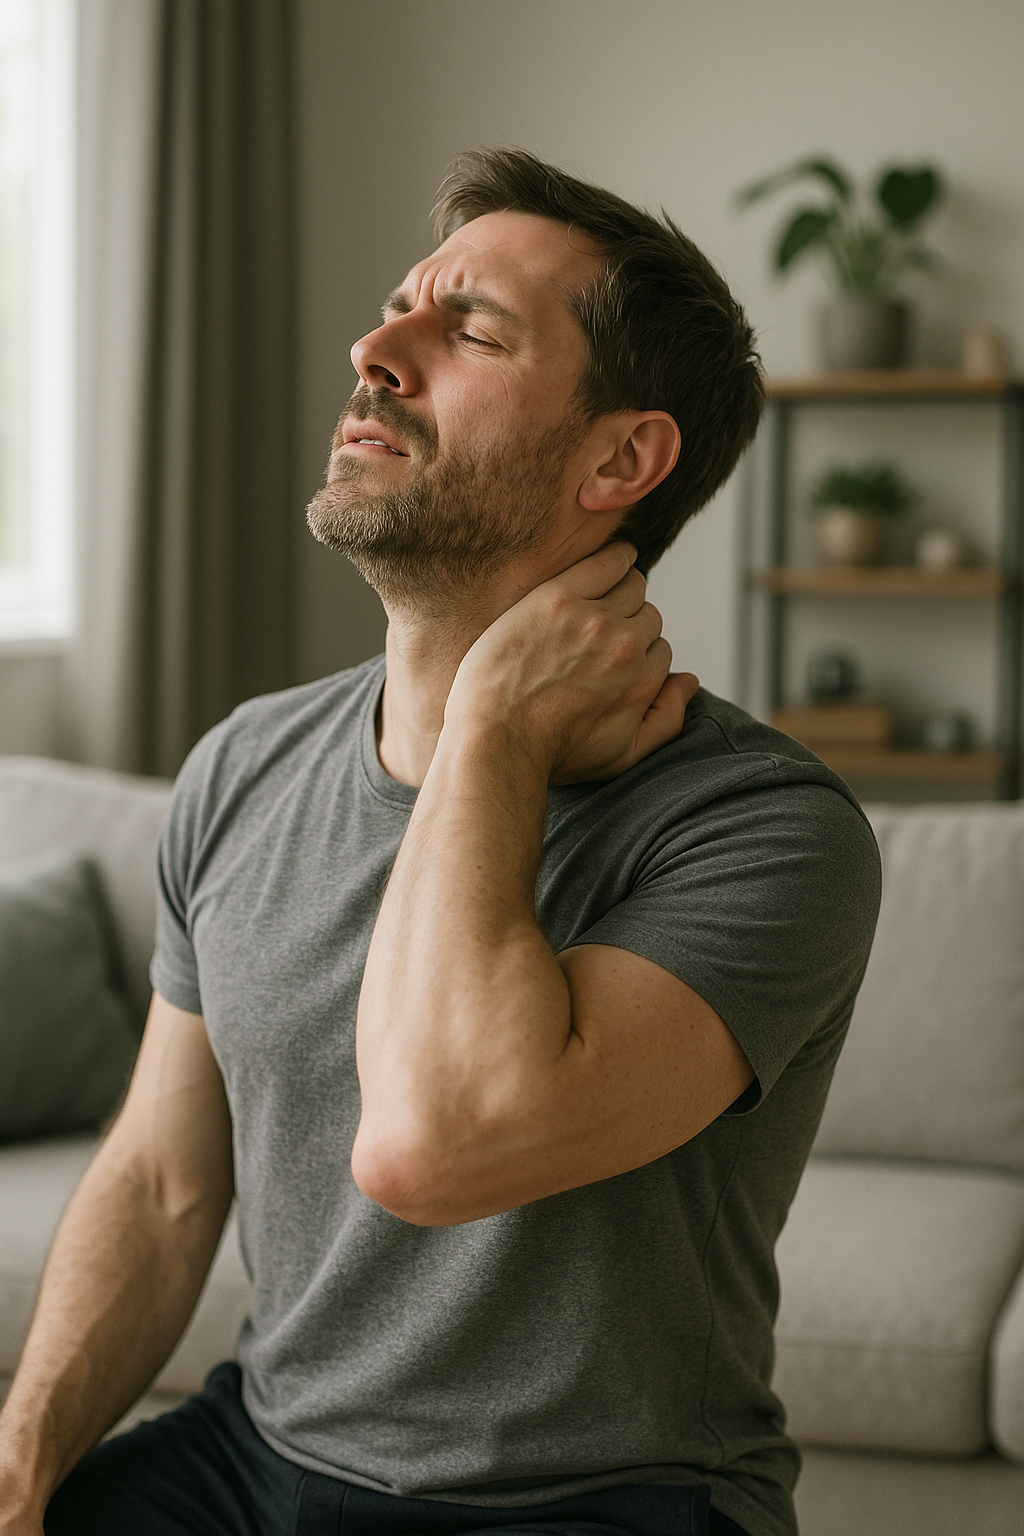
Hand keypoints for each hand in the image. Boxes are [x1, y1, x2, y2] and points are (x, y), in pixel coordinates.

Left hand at [445, 542, 698, 781]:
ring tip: (602, 596)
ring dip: (622, 589)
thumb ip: (666, 720)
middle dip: (630, 624)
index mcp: (643, 680)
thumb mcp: (622, 756)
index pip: (659, 649)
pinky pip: (605, 562)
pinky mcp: (557, 597)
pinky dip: (616, 556)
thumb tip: (690, 681)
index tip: (612, 657)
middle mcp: (624, 646)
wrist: (494, 739)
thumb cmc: (551, 754)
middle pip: (647, 616)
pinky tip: (617, 556)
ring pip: (631, 586)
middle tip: (597, 633)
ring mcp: (592, 618)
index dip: (638, 653)